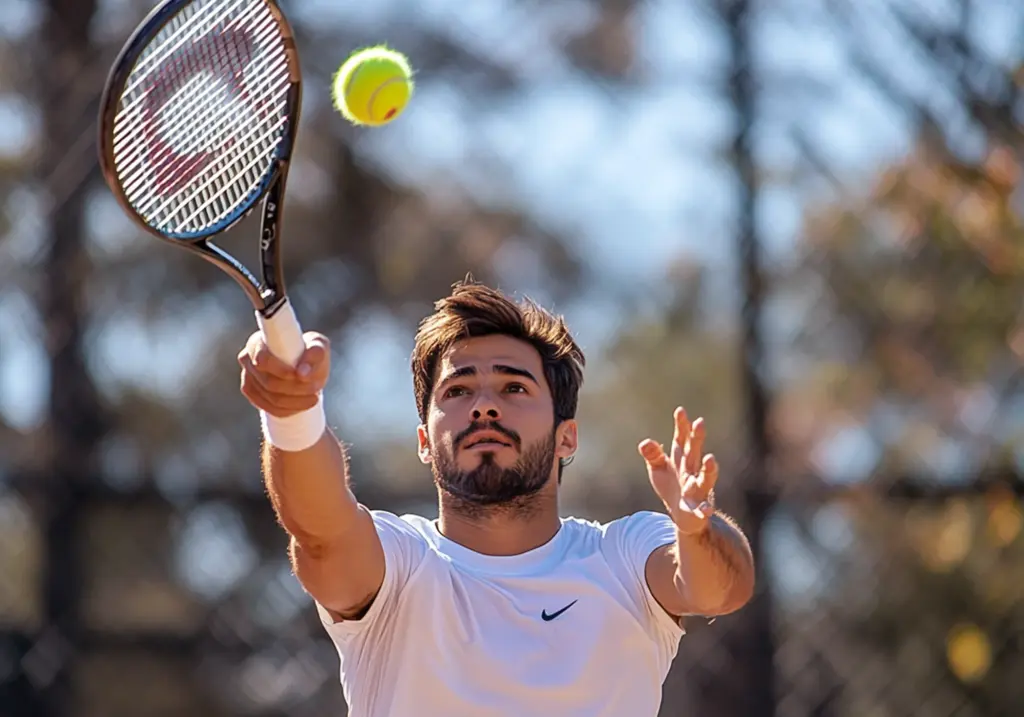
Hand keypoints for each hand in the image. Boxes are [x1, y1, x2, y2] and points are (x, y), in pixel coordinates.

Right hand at [238, 331, 330, 416]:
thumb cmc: (311, 352)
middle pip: (269, 383)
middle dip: (295, 389)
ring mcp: (247, 376)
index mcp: (260, 340)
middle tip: (316, 388)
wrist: (305, 367)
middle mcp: (247, 357)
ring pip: (270, 398)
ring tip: (314, 397)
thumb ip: (314, 354)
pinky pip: (267, 407)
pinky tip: (301, 406)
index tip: (301, 376)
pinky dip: (287, 410)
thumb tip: (302, 374)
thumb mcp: (319, 346)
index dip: (280, 371)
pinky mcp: (250, 391)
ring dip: (295, 401)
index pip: (262, 360)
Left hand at [639, 407, 718, 535]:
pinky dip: (705, 509)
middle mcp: (691, 472)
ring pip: (704, 478)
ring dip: (708, 469)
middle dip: (697, 438)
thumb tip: (644, 442)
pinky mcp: (697, 508)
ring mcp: (697, 489)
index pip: (681, 440)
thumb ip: (653, 455)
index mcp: (681, 460)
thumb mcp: (658, 470)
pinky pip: (703, 508)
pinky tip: (707, 510)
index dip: (681, 426)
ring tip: (710, 459)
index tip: (680, 411)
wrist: (684, 516)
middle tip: (699, 423)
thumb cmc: (671, 488)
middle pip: (694, 453)